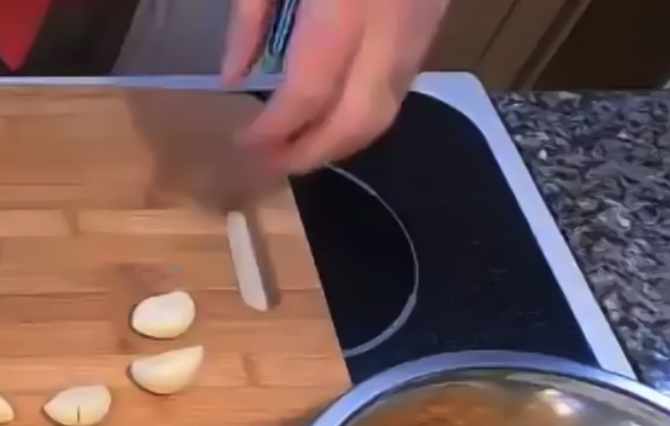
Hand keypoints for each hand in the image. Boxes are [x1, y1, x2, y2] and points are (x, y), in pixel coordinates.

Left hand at [223, 0, 448, 173]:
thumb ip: (250, 16)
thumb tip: (232, 79)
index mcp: (345, 4)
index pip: (309, 92)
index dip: (275, 128)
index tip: (244, 142)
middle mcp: (392, 24)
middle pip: (358, 119)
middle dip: (313, 152)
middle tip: (273, 165)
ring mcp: (423, 23)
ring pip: (387, 109)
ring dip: (341, 139)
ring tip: (298, 147)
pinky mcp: (437, 17)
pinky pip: (401, 84)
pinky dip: (366, 111)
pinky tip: (333, 112)